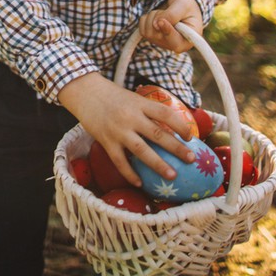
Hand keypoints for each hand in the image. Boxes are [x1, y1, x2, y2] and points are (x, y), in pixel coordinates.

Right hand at [58, 72, 195, 186]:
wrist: (85, 92)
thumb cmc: (111, 95)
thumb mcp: (132, 98)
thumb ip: (147, 111)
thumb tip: (169, 128)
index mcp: (139, 103)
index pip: (165, 113)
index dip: (180, 125)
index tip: (190, 136)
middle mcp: (130, 117)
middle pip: (157, 134)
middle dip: (176, 148)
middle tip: (191, 159)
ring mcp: (118, 130)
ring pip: (142, 150)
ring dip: (158, 164)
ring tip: (172, 175)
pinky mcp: (106, 141)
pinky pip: (120, 161)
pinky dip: (130, 173)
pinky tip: (140, 183)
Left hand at [138, 0, 203, 52]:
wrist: (181, 6)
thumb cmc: (187, 6)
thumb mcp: (184, 5)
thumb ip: (172, 15)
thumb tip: (156, 24)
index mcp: (187, 41)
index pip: (176, 43)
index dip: (167, 32)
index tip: (161, 21)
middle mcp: (173, 45)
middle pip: (157, 35)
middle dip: (160, 16)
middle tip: (171, 10)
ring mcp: (161, 43)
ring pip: (147, 31)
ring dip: (153, 16)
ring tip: (165, 13)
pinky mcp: (151, 38)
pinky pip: (141, 28)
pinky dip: (147, 18)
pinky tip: (158, 17)